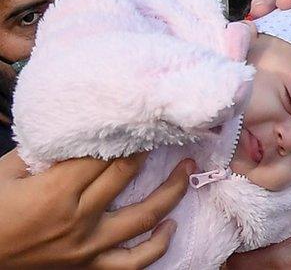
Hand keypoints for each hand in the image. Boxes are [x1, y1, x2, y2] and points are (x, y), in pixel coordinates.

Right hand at [0, 149, 193, 267]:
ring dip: (171, 191)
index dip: (125, 136)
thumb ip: (43, 154)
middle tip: (169, 132)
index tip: (143, 120)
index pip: (103, 156)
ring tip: (187, 170)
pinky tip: (171, 226)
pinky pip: (133, 262)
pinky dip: (157, 246)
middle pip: (125, 175)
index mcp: (55, 192)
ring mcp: (87, 247)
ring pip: (143, 217)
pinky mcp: (89, 267)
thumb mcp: (5, 174)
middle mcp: (78, 219)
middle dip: (150, 150)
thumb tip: (76, 132)